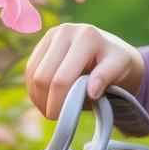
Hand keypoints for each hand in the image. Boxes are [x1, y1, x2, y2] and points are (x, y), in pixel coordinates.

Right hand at [24, 22, 144, 120]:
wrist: (108, 49)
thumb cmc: (115, 62)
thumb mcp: (119, 68)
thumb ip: (106, 78)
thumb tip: (91, 92)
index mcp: (86, 37)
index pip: (62, 79)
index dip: (59, 103)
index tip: (63, 118)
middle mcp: (65, 31)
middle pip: (43, 77)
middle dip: (47, 102)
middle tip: (57, 117)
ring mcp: (51, 35)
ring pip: (33, 74)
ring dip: (39, 97)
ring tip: (52, 109)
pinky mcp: (41, 43)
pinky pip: (29, 71)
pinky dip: (35, 89)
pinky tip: (46, 99)